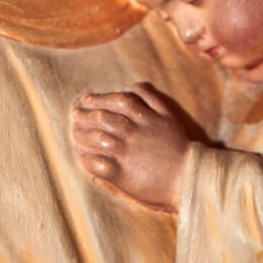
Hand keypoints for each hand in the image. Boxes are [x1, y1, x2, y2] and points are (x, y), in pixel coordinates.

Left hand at [71, 82, 191, 211]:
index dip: (98, 99)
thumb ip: (151, 98)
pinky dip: (88, 160)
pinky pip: (99, 165)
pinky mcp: (124, 175)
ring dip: (81, 135)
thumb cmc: (178, 145)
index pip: (116, 102)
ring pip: (97, 140)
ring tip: (74, 133)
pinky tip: (82, 157)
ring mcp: (127, 154)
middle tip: (74, 116)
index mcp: (144, 118)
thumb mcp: (168, 115)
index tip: (85, 101)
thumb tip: (133, 86)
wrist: (188, 176)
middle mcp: (134, 133)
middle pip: (102, 119)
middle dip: (84, 116)